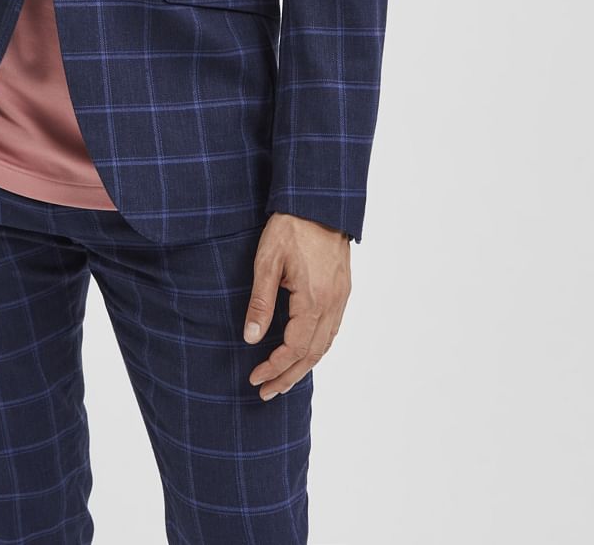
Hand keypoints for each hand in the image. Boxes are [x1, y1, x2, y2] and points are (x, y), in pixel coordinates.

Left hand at [243, 212, 350, 399]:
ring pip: (326, 344)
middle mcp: (332, 303)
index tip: (255, 378)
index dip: (275, 367)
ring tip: (283, 379)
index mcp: (314, 299)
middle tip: (267, 392)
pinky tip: (304, 351)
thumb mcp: (267, 261)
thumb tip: (251, 338)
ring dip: (304, 365)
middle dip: (289, 376)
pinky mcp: (342, 289)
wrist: (318, 201)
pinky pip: (332, 329)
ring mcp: (341, 297)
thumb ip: (260, 302)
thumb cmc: (290, 227)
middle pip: (313, 354)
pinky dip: (318, 347)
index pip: (295, 348)